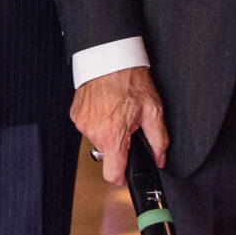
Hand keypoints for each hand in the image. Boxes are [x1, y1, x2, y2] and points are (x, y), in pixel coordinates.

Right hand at [71, 66, 167, 186]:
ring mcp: (82, 124)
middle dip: (119, 147)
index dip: (122, 177)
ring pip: (97, 141)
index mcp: (113, 134)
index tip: (127, 173)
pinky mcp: (75, 115)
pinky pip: (88, 128)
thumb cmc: (132, 81)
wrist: (110, 57)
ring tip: (117, 113)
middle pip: (107, 155)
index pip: (112, 174)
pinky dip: (97, 122)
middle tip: (128, 127)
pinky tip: (106, 107)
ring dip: (108, 133)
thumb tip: (160, 159)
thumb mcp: (154, 111)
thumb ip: (159, 140)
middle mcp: (93, 132)